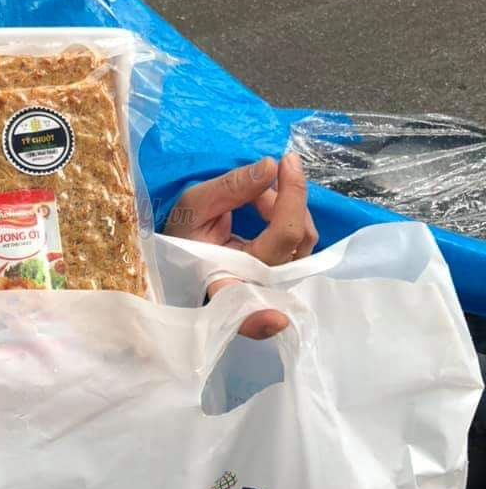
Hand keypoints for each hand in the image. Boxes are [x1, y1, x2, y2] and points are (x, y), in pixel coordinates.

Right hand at [164, 153, 317, 338]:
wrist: (186, 240)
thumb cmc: (184, 230)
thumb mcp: (194, 204)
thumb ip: (230, 187)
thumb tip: (270, 167)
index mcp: (220, 285)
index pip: (246, 300)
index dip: (261, 317)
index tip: (277, 321)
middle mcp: (254, 291)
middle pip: (291, 244)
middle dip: (283, 199)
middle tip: (264, 174)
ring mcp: (276, 282)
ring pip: (304, 240)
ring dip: (287, 204)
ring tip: (257, 192)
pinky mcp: (288, 271)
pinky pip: (303, 240)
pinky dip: (290, 212)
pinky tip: (265, 203)